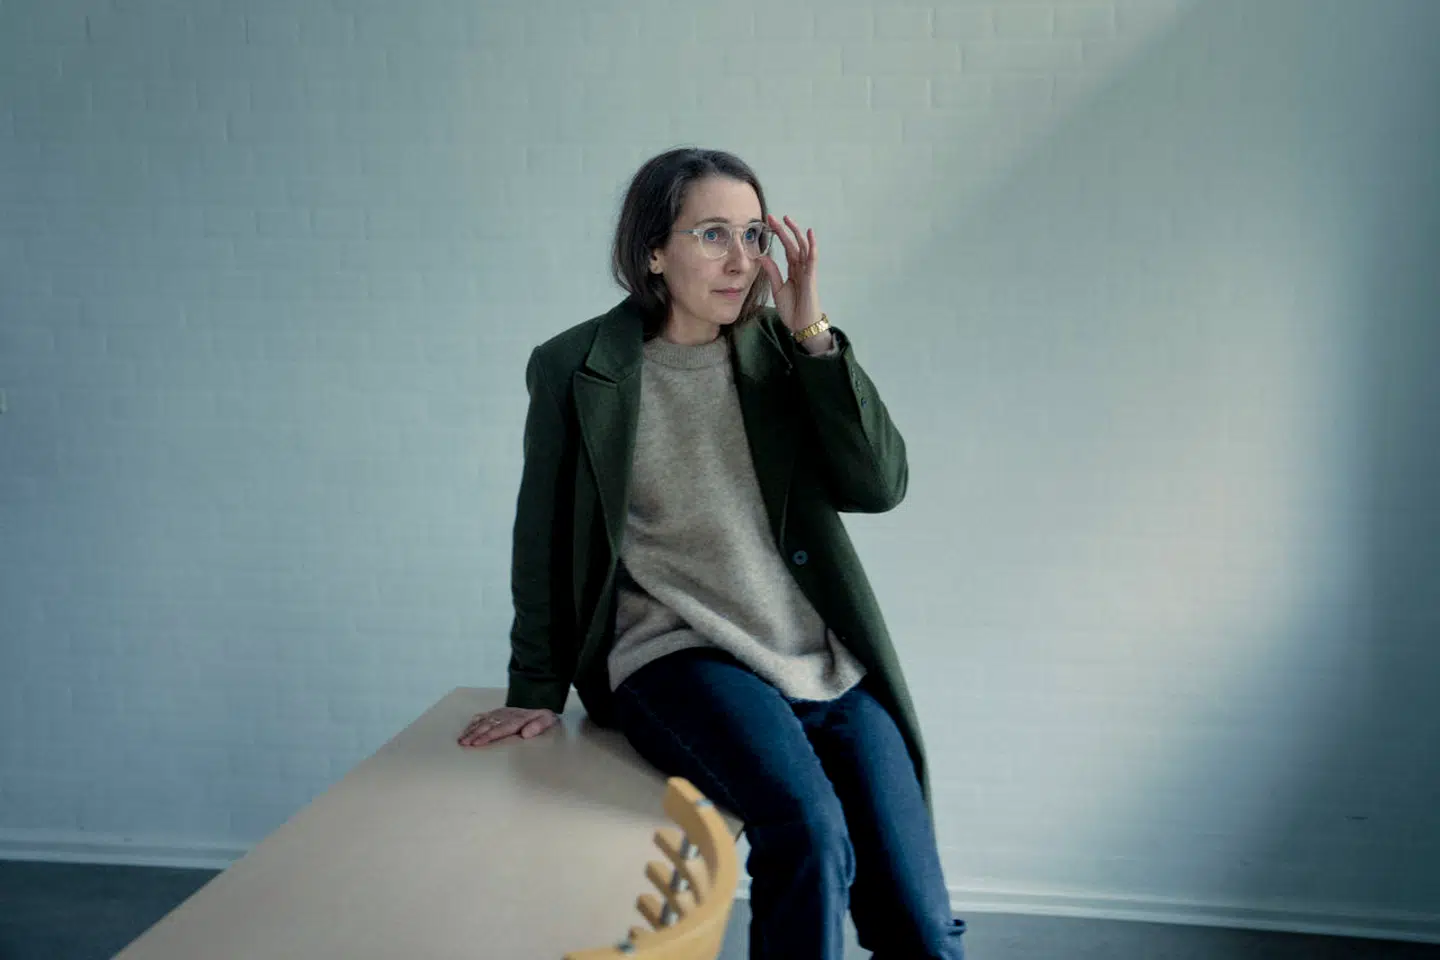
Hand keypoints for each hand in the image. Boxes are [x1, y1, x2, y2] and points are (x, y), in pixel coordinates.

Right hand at [457, 706, 557, 746]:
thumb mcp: (547, 721)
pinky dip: (473, 723)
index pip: (499, 729)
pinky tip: (466, 730)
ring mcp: (501, 713)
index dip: (487, 736)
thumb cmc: (544, 719)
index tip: (477, 743)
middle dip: (474, 734)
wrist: (542, 706)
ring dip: (471, 730)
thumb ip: (538, 726)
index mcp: (517, 719)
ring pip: (483, 721)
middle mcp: (506, 715)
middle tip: (464, 743)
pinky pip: (483, 716)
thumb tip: (526, 733)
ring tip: (461, 740)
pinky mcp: (498, 712)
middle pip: (487, 725)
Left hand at [758, 214, 821, 335]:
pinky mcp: (811, 277)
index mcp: (793, 271)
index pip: (786, 248)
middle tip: (773, 217)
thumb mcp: (778, 289)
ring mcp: (807, 271)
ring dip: (796, 233)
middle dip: (784, 230)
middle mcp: (801, 268)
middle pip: (793, 244)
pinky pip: (812, 259)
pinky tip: (809, 234)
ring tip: (788, 220)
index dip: (779, 235)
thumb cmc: (792, 310)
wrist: (801, 325)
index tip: (768, 224)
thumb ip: (772, 272)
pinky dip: (812, 246)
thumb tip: (762, 257)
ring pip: (802, 247)